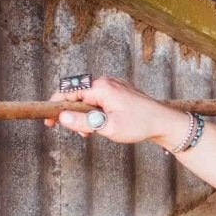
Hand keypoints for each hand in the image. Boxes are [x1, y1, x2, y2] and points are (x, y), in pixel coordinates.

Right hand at [45, 76, 185, 148]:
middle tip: (79, 133)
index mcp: (101, 87)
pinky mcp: (121, 92)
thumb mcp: (107, 127)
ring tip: (91, 133)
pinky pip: (101, 99)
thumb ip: (82, 122)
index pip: (69, 93)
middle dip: (74, 114)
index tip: (50, 121)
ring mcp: (115, 86)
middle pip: (78, 95)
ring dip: (86, 116)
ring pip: (90, 99)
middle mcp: (107, 82)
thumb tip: (62, 117)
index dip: (56, 108)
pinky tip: (101, 125)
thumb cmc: (139, 125)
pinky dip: (96, 112)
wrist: (165, 123)